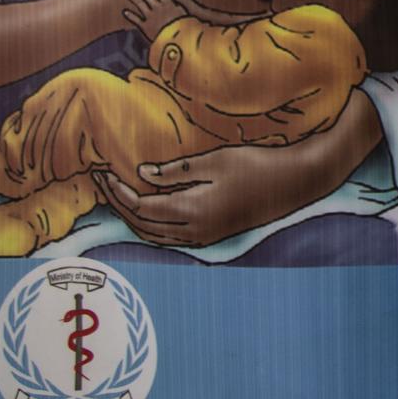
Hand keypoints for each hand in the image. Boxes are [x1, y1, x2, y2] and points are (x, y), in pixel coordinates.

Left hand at [91, 142, 329, 249]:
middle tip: (103, 181)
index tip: (103, 172)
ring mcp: (203, 237)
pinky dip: (151, 225)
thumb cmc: (257, 166)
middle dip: (118, 205)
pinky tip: (147, 208)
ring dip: (132, 218)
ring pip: (154, 236)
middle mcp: (194, 232)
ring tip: (118, 195)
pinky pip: (169, 237)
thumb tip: (142, 175)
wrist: (294, 184)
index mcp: (192, 211)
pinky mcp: (211, 236)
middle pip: (142, 226)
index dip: (118, 192)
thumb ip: (176, 171)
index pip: (140, 208)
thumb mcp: (214, 160)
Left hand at [121, 0, 189, 43]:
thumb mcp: (185, 15)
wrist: (176, 39)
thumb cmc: (184, 28)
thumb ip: (179, 9)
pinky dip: (130, 15)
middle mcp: (158, 8)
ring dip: (135, 0)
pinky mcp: (144, 26)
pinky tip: (125, 12)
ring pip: (141, 5)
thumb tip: (177, 5)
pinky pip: (135, 19)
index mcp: (169, 4)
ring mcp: (150, 16)